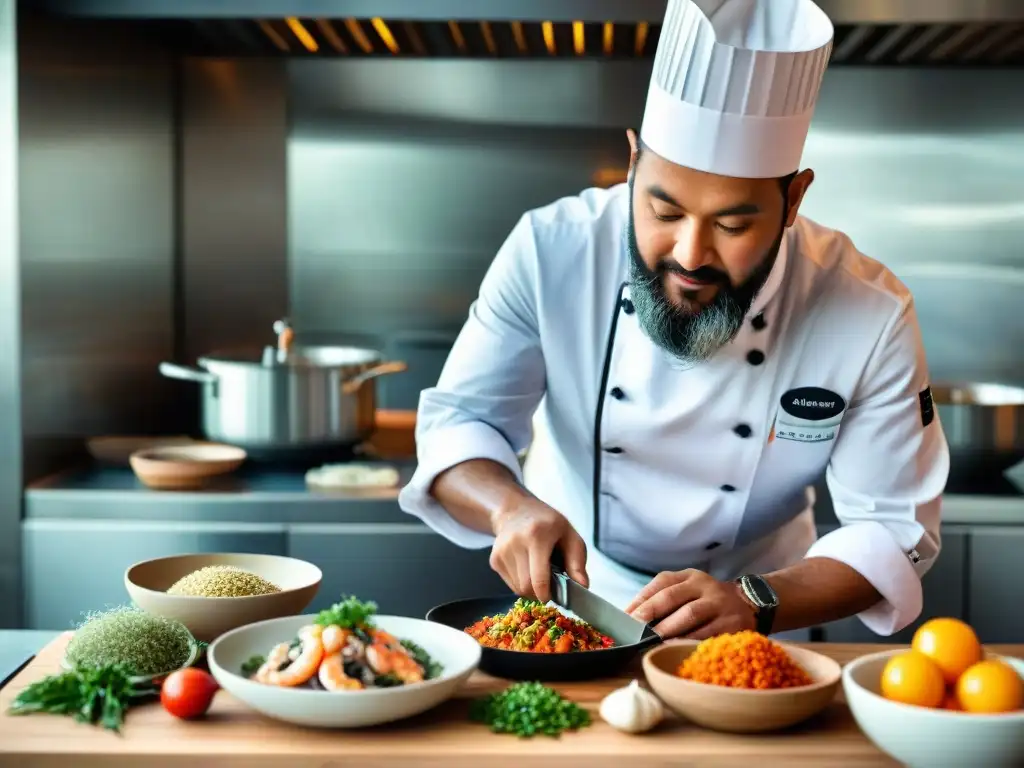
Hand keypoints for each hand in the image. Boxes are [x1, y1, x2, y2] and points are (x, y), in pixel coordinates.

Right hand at [489, 497, 587, 603]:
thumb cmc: (547, 524)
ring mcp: (501, 551)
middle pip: (526, 586)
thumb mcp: (570, 535)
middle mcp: (515, 543)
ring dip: (530, 588)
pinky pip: (510, 584)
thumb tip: (583, 586)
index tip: (552, 596)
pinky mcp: (494, 559)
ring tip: (538, 572)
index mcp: (537, 536)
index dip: (545, 594)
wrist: (516, 511)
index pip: (537, 578)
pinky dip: (520, 583)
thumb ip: (577, 561)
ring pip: (517, 588)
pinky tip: (526, 568)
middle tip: (549, 586)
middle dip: (539, 593)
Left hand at [625, 569, 756, 639]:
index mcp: (690, 576)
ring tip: (651, 640)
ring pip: (689, 614)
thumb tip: (632, 618)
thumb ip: (664, 599)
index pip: (661, 583)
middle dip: (650, 613)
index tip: (625, 616)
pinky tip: (675, 648)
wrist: (751, 605)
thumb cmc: (708, 601)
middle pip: (672, 597)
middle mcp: (704, 585)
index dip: (641, 599)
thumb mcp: (689, 591)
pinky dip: (689, 641)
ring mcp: (719, 604)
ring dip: (667, 629)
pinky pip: (706, 634)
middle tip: (634, 629)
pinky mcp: (731, 624)